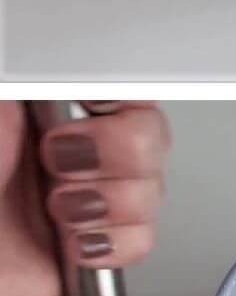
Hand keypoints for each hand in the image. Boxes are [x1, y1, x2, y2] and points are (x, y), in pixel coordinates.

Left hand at [0, 101, 168, 295]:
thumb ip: (22, 85)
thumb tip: (50, 49)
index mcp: (45, 112)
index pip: (117, 84)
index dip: (120, 97)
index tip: (93, 108)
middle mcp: (76, 151)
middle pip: (149, 131)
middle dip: (113, 153)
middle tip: (57, 163)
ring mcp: (92, 198)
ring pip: (152, 185)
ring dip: (107, 203)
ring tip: (58, 211)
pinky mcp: (99, 245)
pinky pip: (142, 236)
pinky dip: (111, 242)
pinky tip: (74, 241)